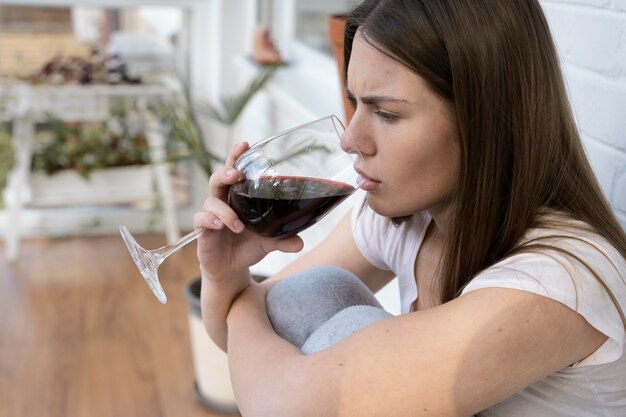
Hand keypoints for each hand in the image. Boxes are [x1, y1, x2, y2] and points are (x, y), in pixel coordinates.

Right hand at [193, 142, 303, 284]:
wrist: (231, 269)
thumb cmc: (248, 246)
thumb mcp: (269, 242)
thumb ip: (283, 240)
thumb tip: (300, 243)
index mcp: (238, 198)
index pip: (234, 171)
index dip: (237, 156)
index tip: (245, 144)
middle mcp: (223, 201)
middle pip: (217, 179)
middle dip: (225, 173)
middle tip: (236, 174)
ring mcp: (211, 214)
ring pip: (210, 201)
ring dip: (225, 211)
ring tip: (238, 226)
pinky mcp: (202, 229)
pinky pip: (201, 219)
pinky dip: (210, 220)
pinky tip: (219, 226)